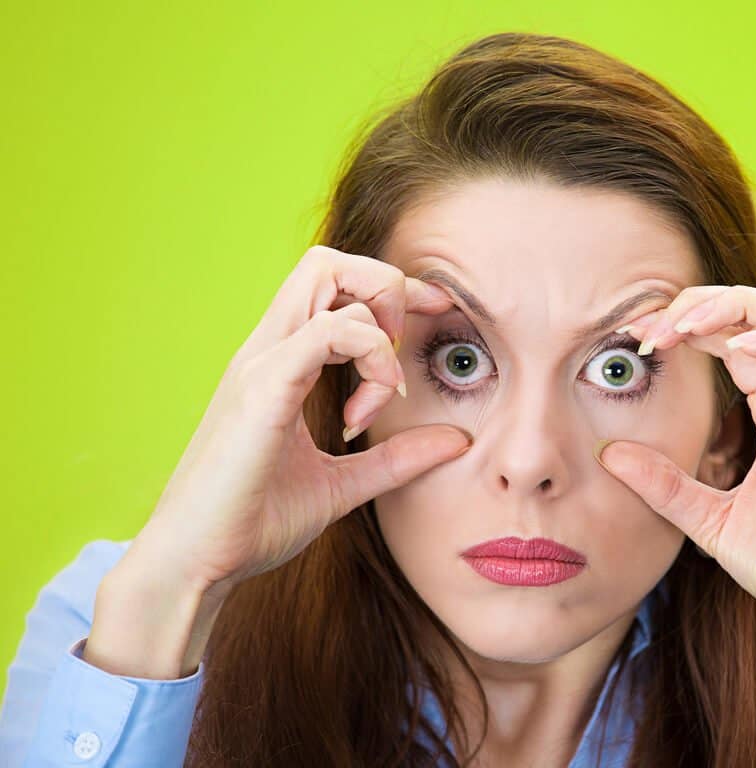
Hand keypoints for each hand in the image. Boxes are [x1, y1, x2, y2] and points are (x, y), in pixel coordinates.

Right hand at [139, 245, 471, 596]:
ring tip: (385, 391)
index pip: (335, 286)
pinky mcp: (263, 389)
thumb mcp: (345, 483)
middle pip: (329, 262)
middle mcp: (268, 350)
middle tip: (407, 349)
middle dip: (387, 287)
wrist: (196, 564)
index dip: (392, 293)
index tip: (432, 324)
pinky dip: (369, 357)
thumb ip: (398, 458)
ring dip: (380, 324)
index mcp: (282, 364)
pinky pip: (327, 332)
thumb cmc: (253, 521)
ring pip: (327, 277)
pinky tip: (365, 412)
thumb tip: (457, 440)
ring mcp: (262, 364)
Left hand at [594, 284, 755, 647]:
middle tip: (655, 326)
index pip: (733, 338)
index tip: (638, 338)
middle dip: (708, 302)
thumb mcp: (705, 518)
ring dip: (742, 309)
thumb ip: (663, 484)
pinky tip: (737, 353)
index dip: (687, 324)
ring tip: (688, 326)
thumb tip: (609, 454)